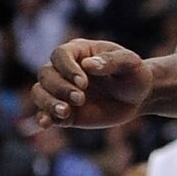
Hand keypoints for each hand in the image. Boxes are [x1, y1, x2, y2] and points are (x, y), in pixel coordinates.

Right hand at [31, 37, 151, 129]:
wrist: (137, 98)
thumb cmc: (134, 74)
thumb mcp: (130, 64)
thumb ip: (111, 61)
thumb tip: (88, 65)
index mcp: (80, 52)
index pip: (60, 55)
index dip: (67, 69)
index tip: (84, 83)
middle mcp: (66, 70)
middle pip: (45, 74)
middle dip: (59, 88)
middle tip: (81, 99)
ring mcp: (63, 91)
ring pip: (39, 92)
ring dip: (48, 103)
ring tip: (66, 112)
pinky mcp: (64, 112)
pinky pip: (45, 114)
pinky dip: (42, 118)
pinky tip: (46, 124)